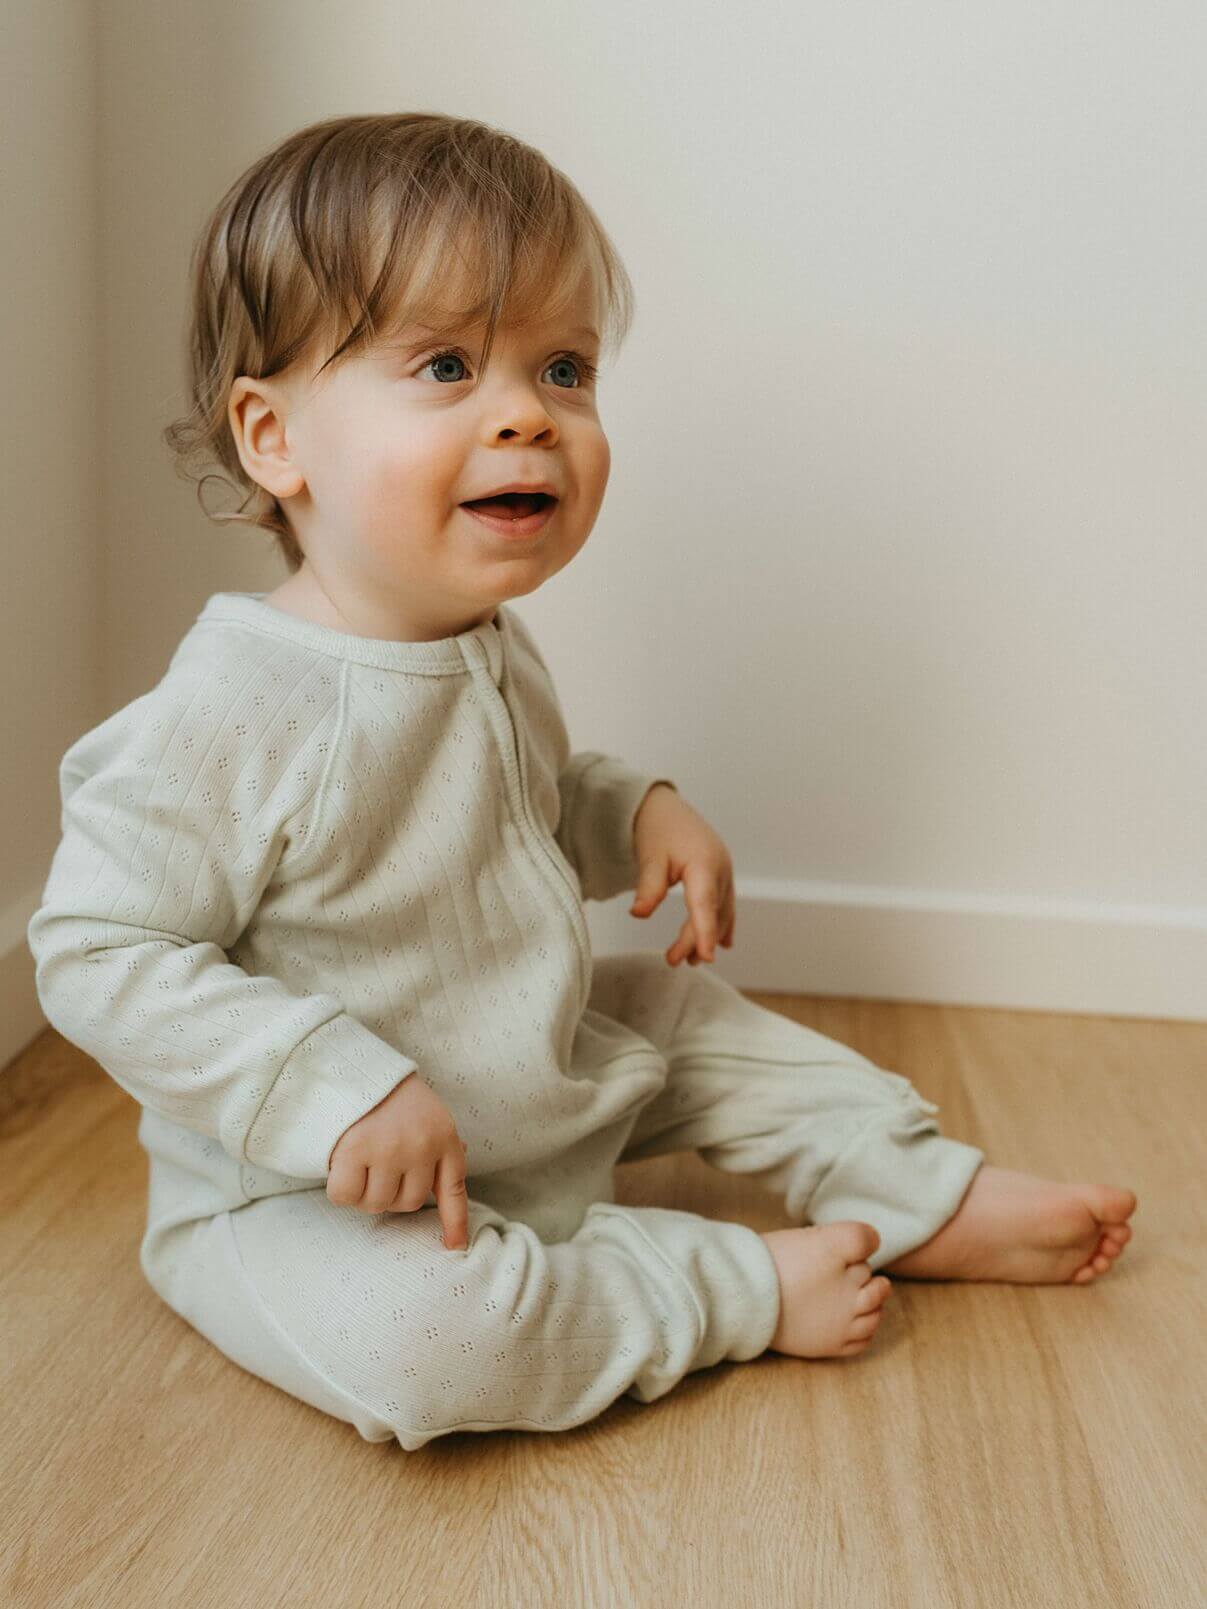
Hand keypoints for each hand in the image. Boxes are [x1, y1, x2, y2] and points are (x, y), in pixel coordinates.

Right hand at [326, 1073, 468, 1249]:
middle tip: (376, 1166)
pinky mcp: (355, 1150)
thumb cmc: (392, 1096)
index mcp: (444, 1137)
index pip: (454, 1190)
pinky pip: (346, 1196)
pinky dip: (340, 1189)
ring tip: (358, 1162)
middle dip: (390, 1193)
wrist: (356, 1065)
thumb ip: (439, 1147)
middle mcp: (421, 1146)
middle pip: (407, 1203)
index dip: (454, 1222)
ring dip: (364, 1193)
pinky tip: (340, 1168)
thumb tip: (453, 1180)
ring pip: (376, 1204)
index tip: (454, 1247)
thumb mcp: (428, 1114)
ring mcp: (389, 1150)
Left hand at [629, 782, 735, 965]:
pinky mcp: (720, 873)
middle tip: (673, 960)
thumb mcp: (650, 857)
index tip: (705, 956)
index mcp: (704, 863)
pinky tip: (722, 942)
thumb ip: (649, 887)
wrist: (662, 805)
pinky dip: (720, 923)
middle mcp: (720, 868)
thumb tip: (639, 914)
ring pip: (721, 911)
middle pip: (712, 913)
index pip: (705, 905)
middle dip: (696, 940)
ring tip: (691, 960)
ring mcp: (724, 870)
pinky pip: (724, 903)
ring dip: (707, 935)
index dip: (704, 932)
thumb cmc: (656, 828)